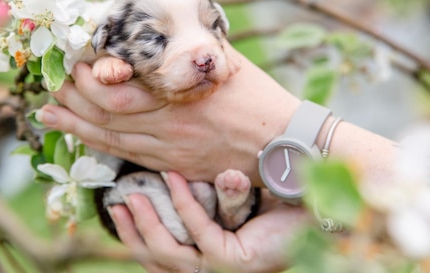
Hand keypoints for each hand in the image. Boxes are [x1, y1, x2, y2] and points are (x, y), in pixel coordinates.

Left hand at [39, 46, 299, 184]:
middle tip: (51, 84)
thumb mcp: (224, 60)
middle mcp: (169, 125)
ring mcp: (169, 150)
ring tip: (48, 114)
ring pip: (110, 141)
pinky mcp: (173, 165)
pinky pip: (127, 158)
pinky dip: (99, 146)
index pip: (117, 90)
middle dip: (72, 99)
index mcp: (180, 92)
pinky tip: (81, 138)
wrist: (283, 143)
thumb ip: (190, 45)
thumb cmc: (257, 96)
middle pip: (105, 116)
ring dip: (75, 126)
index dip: (87, 79)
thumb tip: (165, 24)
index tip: (73, 62)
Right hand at [109, 171, 308, 272]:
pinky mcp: (232, 261)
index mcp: (206, 259)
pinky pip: (198, 231)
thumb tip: (163, 167)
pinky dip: (183, 204)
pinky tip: (173, 177)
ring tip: (133, 194)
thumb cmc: (269, 197)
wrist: (312, 202)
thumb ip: (198, 193)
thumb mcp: (223, 196)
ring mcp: (221, 269)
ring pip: (170, 253)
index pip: (159, 259)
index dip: (134, 236)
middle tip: (117, 201)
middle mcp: (211, 270)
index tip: (117, 206)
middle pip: (157, 262)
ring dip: (148, 223)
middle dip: (133, 233)